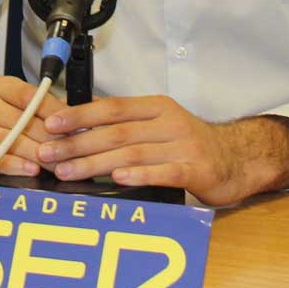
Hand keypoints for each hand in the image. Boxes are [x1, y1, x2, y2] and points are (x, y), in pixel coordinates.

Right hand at [0, 75, 67, 181]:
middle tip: (72, 152)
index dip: (54, 112)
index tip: (75, 126)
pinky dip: (15, 165)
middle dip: (51, 138)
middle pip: (23, 121)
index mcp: (0, 88)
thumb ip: (46, 110)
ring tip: (57, 165)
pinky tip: (31, 170)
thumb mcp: (18, 107)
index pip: (30, 96)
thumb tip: (81, 119)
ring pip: (10, 141)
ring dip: (37, 154)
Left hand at [38, 96, 288, 206]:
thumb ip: (125, 123)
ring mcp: (182, 145)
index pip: (111, 108)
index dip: (79, 114)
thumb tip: (78, 122)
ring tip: (68, 171)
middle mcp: (167, 122)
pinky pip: (163, 171)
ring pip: (132, 152)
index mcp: (155, 108)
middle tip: (48, 153)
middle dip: (77, 142)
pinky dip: (139, 174)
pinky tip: (118, 179)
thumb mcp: (158, 124)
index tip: (51, 124)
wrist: (239, 158)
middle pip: (115, 131)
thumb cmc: (190, 144)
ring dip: (95, 162)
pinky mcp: (196, 169)